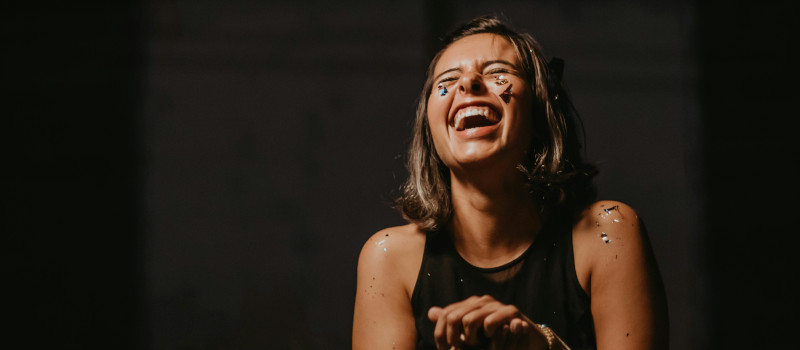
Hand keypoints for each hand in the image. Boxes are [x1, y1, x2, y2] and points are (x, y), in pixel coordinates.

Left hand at [427, 295, 546, 349]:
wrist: (527, 338)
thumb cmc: (496, 337)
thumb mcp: (471, 333)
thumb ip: (452, 322)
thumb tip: (430, 312)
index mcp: (469, 304)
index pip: (445, 315)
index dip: (440, 335)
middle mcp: (480, 301)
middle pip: (453, 318)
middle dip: (452, 339)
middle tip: (459, 349)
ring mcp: (495, 304)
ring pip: (469, 320)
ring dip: (470, 338)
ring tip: (476, 345)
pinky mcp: (510, 311)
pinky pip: (490, 322)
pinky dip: (486, 336)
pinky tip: (489, 340)